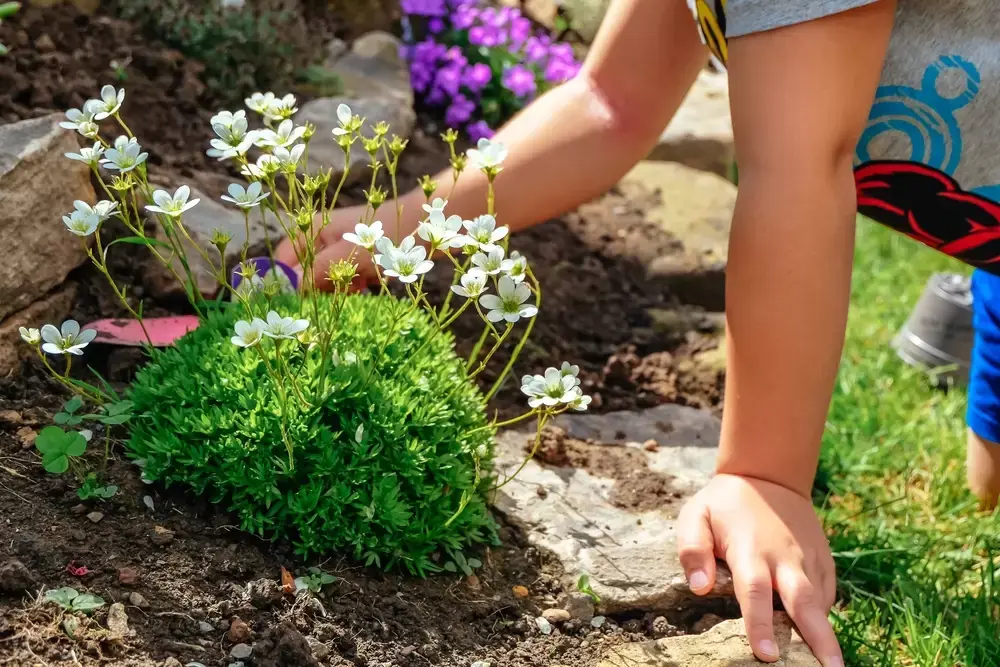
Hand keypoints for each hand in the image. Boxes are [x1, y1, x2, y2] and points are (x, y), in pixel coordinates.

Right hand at [274, 204, 379, 290]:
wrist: (415, 228)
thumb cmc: (379, 235)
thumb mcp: (345, 255)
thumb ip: (316, 270)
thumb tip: (291, 288)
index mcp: (311, 230)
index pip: (284, 258)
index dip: (287, 279)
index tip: (295, 300)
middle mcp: (320, 239)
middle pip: (304, 271)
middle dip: (321, 285)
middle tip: (339, 287)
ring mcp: (336, 250)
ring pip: (325, 278)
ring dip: (340, 286)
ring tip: (359, 281)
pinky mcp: (352, 259)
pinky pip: (343, 279)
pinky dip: (353, 283)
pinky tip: (367, 281)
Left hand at [677, 474, 840, 666]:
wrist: (769, 476)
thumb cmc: (725, 504)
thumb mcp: (696, 515)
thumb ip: (692, 550)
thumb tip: (699, 588)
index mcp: (750, 549)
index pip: (755, 592)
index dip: (760, 624)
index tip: (766, 654)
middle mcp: (784, 557)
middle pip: (802, 602)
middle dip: (816, 639)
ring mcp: (808, 558)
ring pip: (820, 601)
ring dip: (827, 634)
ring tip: (833, 666)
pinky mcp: (823, 559)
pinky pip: (827, 592)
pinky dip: (826, 614)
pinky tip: (825, 640)